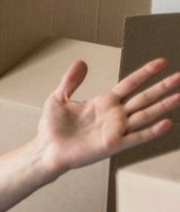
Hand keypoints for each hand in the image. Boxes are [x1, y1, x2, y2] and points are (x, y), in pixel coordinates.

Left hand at [36, 58, 177, 173]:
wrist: (46, 150)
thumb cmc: (52, 128)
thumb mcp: (59, 98)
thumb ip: (71, 81)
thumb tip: (81, 62)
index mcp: (105, 102)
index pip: (130, 84)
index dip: (145, 73)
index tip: (162, 62)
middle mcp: (115, 115)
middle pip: (144, 98)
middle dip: (163, 87)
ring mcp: (116, 130)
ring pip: (145, 115)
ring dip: (164, 106)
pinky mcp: (113, 145)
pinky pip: (136, 137)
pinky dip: (152, 132)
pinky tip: (167, 124)